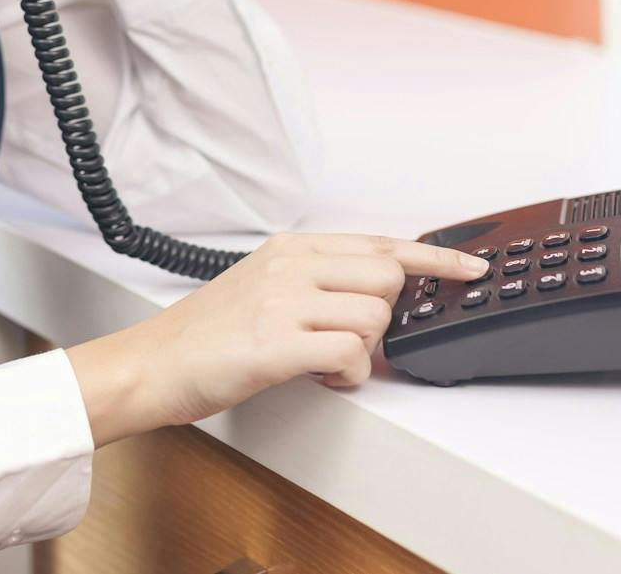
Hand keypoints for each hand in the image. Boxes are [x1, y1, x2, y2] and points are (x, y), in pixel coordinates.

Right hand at [66, 233, 489, 443]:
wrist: (149, 365)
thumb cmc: (204, 336)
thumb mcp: (262, 286)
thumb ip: (316, 282)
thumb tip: (374, 298)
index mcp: (292, 247)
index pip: (382, 243)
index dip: (435, 259)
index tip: (471, 268)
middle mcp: (292, 264)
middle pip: (388, 279)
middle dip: (381, 319)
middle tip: (344, 340)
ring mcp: (284, 300)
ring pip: (374, 319)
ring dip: (360, 353)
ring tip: (320, 363)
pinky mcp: (277, 342)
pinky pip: (351, 355)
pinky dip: (345, 376)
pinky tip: (317, 378)